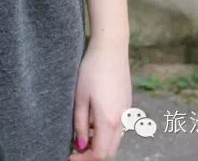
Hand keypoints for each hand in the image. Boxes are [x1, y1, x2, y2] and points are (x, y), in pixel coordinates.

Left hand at [69, 39, 131, 160]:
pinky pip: (119, 127)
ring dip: (100, 143)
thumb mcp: (80, 98)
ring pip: (115, 140)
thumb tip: (79, 145)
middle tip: (75, 147)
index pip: (100, 154)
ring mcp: (127, 112)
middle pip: (110, 151)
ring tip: (82, 133)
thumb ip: (80, 124)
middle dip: (93, 154)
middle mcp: (122, 120)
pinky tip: (93, 120)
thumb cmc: (91, 70)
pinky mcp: (127, 104)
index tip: (70, 155)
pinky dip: (106, 132)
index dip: (84, 159)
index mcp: (109, 120)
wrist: (110, 48)